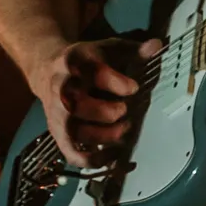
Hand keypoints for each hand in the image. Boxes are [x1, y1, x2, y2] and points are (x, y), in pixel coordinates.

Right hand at [33, 35, 163, 167]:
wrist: (47, 70)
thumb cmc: (85, 62)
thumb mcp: (107, 50)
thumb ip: (134, 51)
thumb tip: (158, 45)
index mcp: (75, 64)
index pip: (97, 75)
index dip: (121, 84)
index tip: (133, 87)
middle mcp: (62, 90)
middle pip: (82, 106)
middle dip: (111, 111)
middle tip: (124, 109)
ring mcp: (58, 115)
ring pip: (79, 133)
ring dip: (108, 135)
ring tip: (124, 128)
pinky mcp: (58, 134)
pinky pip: (74, 156)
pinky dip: (96, 160)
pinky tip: (114, 153)